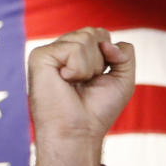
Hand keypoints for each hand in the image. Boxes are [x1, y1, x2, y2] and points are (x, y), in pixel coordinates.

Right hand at [27, 27, 134, 165]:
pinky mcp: (41, 55)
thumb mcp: (123, 80)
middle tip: (88, 83)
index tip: (101, 79)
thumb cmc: (98, 110)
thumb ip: (125, 54)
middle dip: (101, 61)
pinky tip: (66, 81)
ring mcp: (51, 51)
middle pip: (96, 33)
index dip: (111, 57)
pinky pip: (74, 48)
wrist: (79, 132)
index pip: (102, 35)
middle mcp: (64, 50)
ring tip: (77, 84)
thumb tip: (107, 41)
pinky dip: (79, 69)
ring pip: (86, 38)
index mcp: (79, 54)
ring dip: (91, 67)